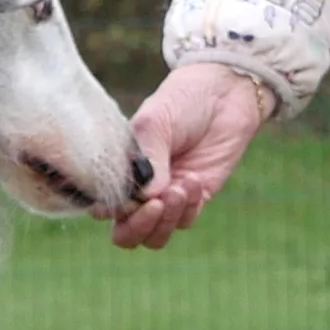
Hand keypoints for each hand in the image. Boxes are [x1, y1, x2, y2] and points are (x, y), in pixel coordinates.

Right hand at [111, 62, 267, 248]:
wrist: (224, 94)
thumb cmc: (181, 101)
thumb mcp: (155, 124)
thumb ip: (148, 161)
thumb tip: (147, 198)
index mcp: (121, 171)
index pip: (104, 208)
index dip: (113, 211)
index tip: (130, 196)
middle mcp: (140, 190)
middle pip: (127, 234)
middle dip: (138, 227)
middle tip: (154, 204)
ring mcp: (167, 197)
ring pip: (156, 236)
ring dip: (166, 219)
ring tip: (178, 188)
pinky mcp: (195, 198)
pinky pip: (185, 221)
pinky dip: (188, 207)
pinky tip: (193, 177)